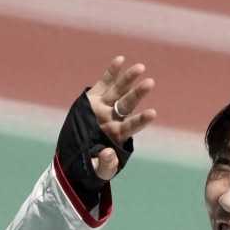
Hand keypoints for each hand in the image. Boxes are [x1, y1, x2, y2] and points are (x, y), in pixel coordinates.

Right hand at [86, 55, 156, 180]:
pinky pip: (104, 83)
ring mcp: (104, 107)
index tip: (152, 113)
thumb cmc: (92, 165)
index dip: (141, 120)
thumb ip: (105, 164)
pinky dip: (111, 72)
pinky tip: (121, 59)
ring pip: (118, 91)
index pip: (131, 126)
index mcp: (116, 135)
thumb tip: (109, 154)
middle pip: (127, 104)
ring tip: (140, 67)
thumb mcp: (98, 170)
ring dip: (128, 79)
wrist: (76, 157)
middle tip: (150, 83)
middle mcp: (113, 118)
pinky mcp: (93, 99)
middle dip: (138, 93)